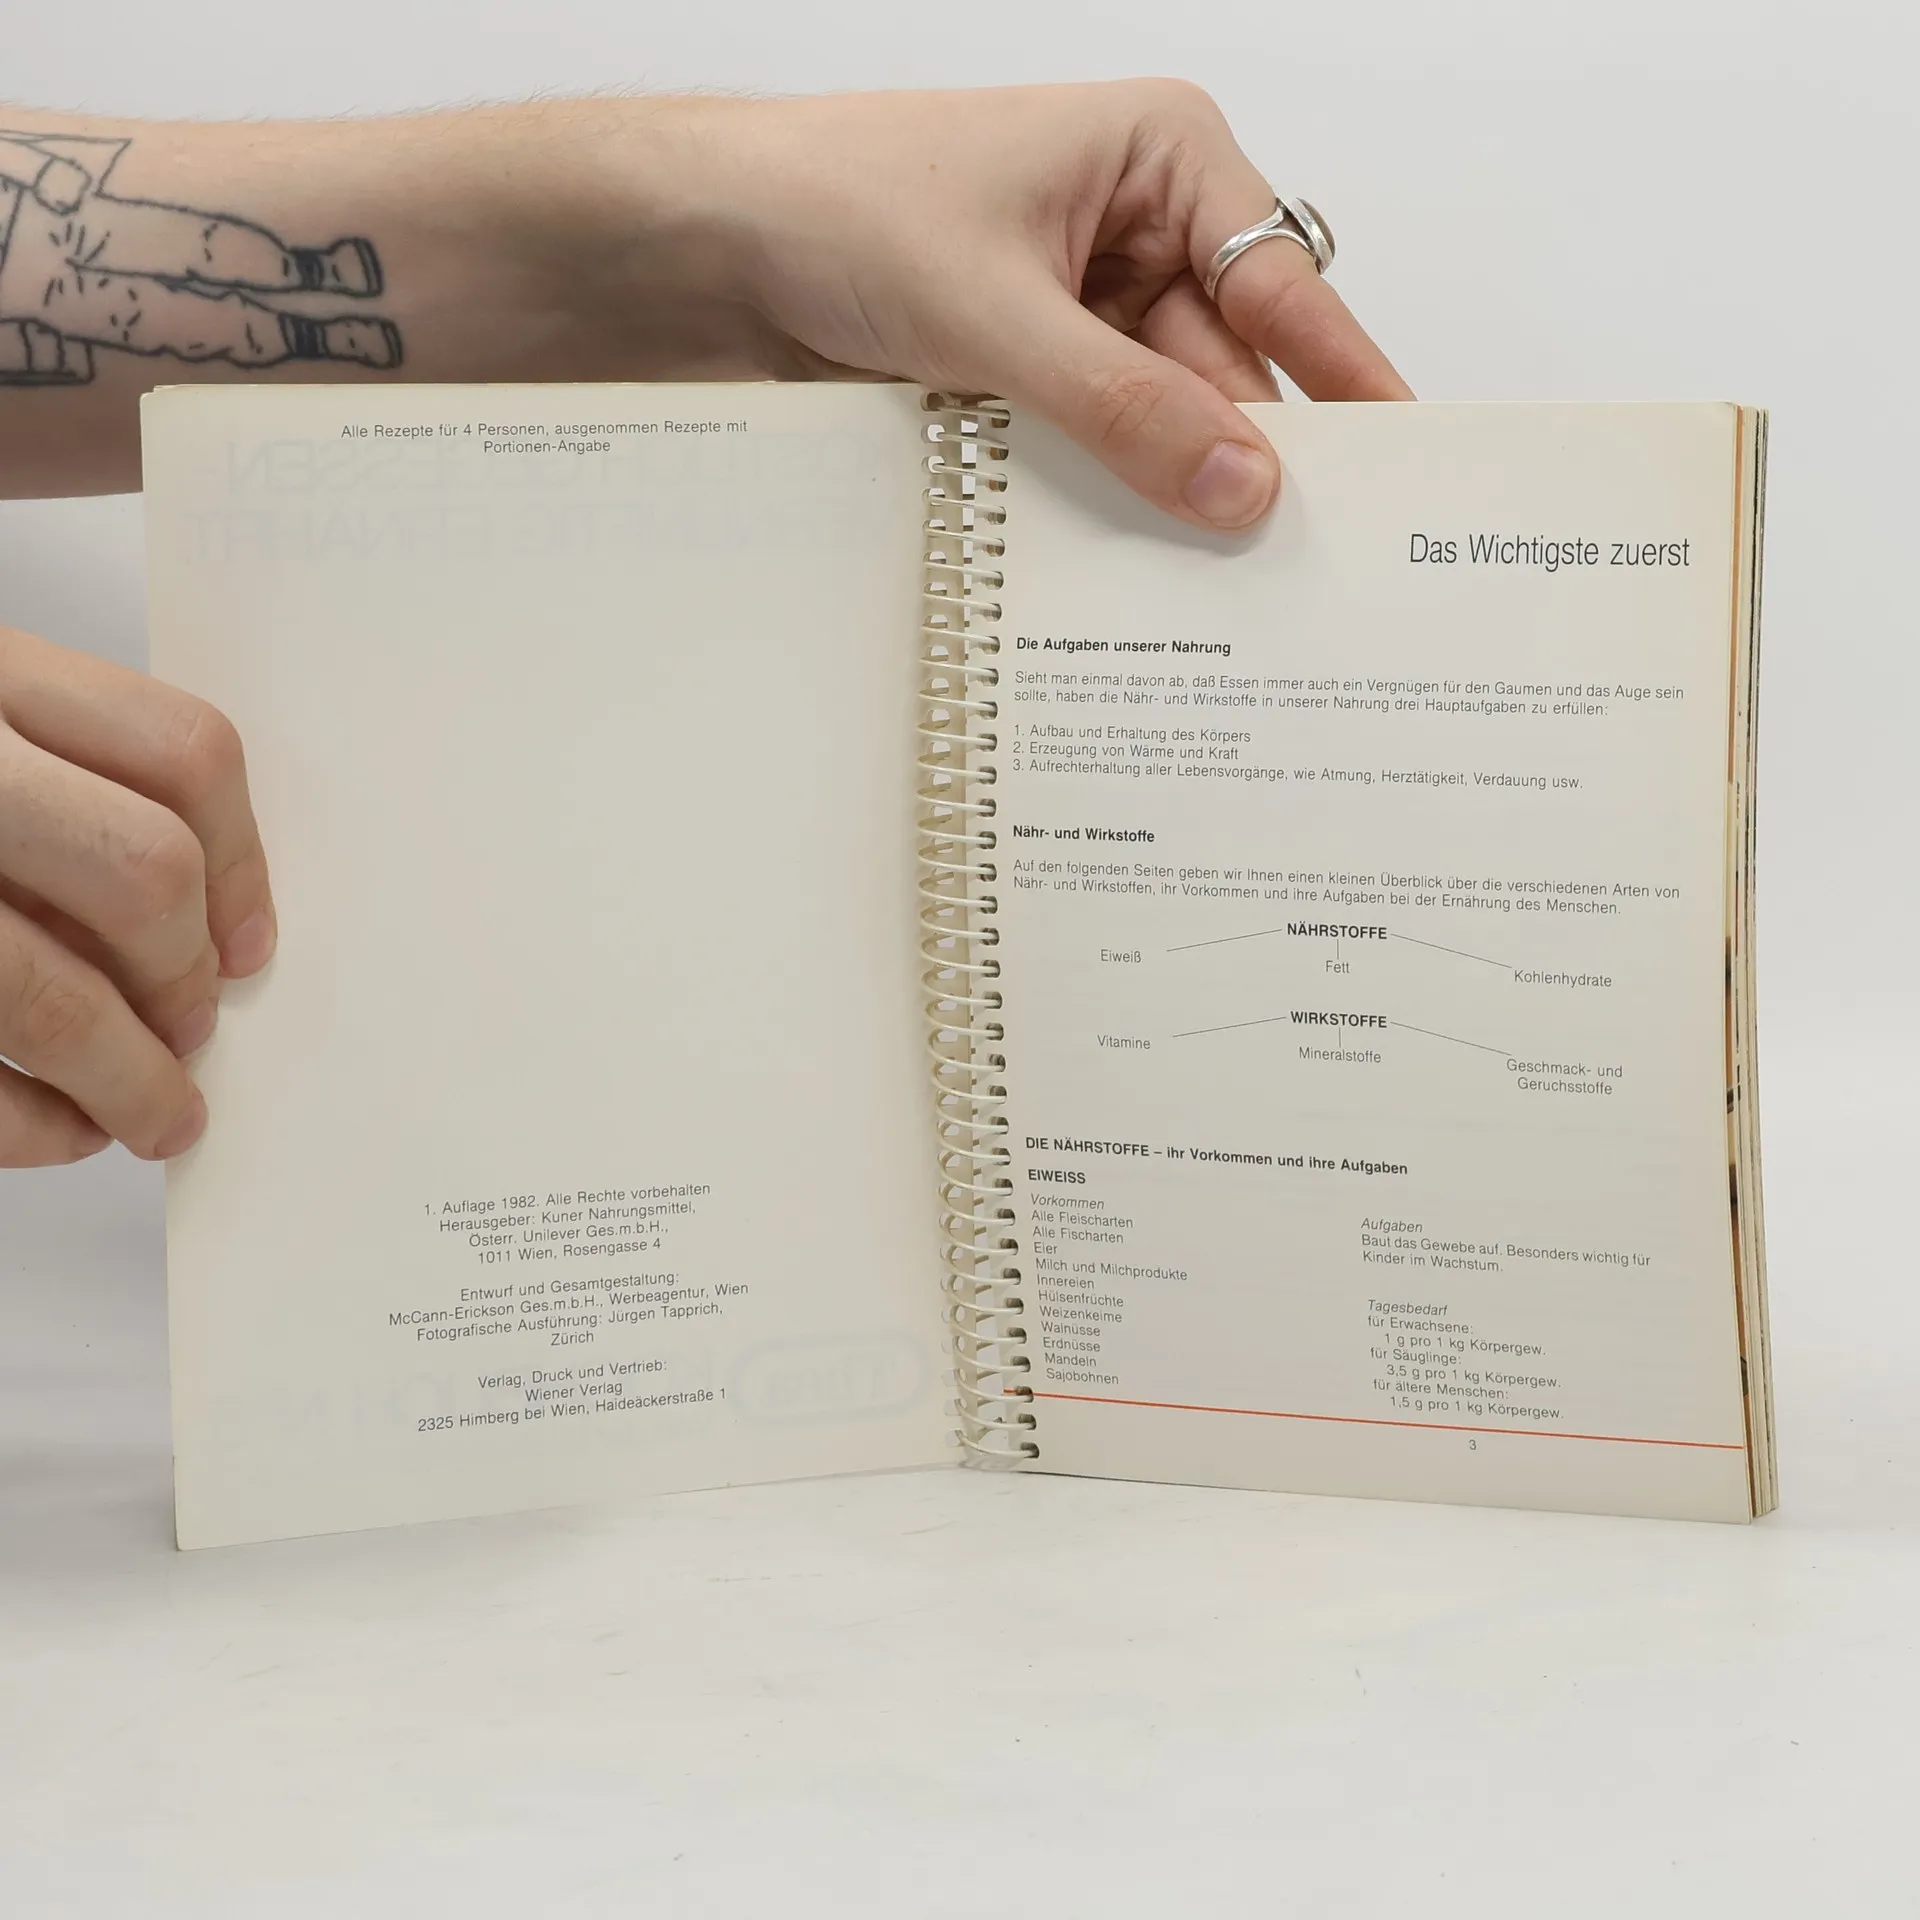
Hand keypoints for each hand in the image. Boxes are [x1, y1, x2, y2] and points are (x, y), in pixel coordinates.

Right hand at [0, 625, 273, 1166]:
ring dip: (130, 1080)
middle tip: (192, 1026)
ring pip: (50, 997)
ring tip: (156, 1114)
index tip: (249, 943)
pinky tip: (58, 1131)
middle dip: (184, 977)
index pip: (180, 753)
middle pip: (139, 873)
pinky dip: (30, 1126)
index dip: (244, 864)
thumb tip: (208, 931)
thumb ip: (58, 778)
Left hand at [679, 81, 1411, 528]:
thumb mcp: (997, 313)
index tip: (1400, 460)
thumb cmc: (837, 205)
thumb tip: (1239, 482)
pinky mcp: (1036, 369)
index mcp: (1163, 158)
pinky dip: (1107, 494)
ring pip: (1165, 418)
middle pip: (1229, 367)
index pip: (1283, 283)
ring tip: (1206, 576)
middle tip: (1291, 560)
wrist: (708, 244)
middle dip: (1242, 458)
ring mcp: (1086, 307)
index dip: (1344, 378)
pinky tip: (1125, 554)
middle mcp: (1139, 229)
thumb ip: (1124, 406)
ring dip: (1165, 485)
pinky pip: (1101, 444)